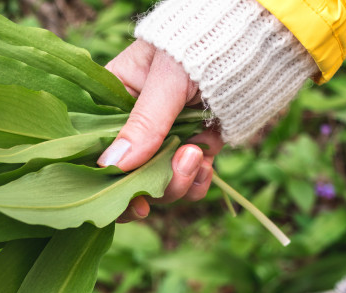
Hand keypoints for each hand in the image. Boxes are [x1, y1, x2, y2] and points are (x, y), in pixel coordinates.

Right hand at [99, 39, 223, 222]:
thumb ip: (142, 123)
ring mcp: (165, 140)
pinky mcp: (194, 148)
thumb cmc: (196, 46)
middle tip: (165, 184)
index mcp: (113, 103)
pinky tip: (206, 165)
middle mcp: (134, 126)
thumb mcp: (165, 81)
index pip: (97, 148)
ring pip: (160, 184)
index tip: (125, 198)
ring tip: (195, 155)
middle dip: (149, 186)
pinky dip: (198, 181)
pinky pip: (188, 180)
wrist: (248, 41)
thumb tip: (111, 165)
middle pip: (127, 177)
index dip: (105, 181)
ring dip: (178, 181)